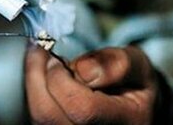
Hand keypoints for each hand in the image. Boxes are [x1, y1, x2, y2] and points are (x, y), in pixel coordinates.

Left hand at [25, 45, 172, 123]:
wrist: (135, 108)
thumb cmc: (134, 85)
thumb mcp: (138, 66)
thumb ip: (117, 63)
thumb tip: (83, 69)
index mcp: (128, 122)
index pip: (82, 108)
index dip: (62, 80)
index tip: (58, 58)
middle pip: (50, 115)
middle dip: (38, 77)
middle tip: (42, 54)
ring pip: (39, 118)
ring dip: (33, 84)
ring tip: (41, 62)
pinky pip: (38, 118)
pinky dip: (34, 93)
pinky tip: (42, 77)